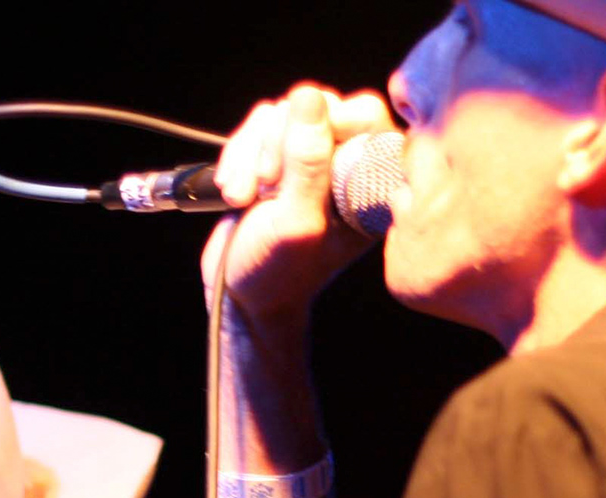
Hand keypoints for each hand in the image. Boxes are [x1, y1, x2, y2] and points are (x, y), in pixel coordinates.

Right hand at [203, 83, 398, 325]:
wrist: (241, 292)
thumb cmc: (278, 272)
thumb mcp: (295, 221)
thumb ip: (307, 162)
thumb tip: (309, 96)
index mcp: (370, 185)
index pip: (367, 116)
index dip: (331, 121)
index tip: (296, 154)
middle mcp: (346, 166)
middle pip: (322, 107)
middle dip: (281, 142)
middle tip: (267, 186)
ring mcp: (312, 159)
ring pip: (285, 113)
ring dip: (253, 152)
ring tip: (243, 196)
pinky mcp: (280, 155)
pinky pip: (261, 124)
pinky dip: (240, 153)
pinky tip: (234, 191)